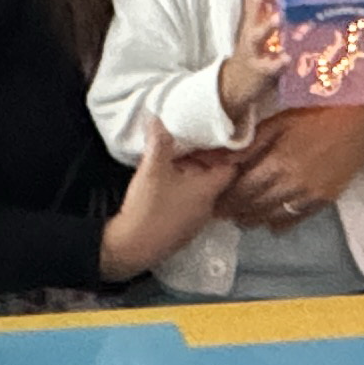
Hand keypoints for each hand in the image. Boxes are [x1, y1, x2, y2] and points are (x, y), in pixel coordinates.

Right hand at [99, 121, 243, 281]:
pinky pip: (189, 206)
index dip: (225, 151)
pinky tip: (165, 187)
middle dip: (202, 162)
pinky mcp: (182, 232)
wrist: (132, 248)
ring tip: (173, 163)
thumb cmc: (150, 205)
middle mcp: (208, 207)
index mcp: (209, 190)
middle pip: (214, 179)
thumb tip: (157, 116)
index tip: (214, 138)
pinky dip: (182, 194)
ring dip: (190, 179)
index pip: (231, 167)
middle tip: (188, 146)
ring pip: (200, 193)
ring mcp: (196, 223)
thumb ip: (158, 141)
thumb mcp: (153, 167)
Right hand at [219, 0, 285, 118]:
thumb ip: (262, 8)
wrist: (236, 85)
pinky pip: (268, 66)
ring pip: (257, 35)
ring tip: (279, 17)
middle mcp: (250, 32)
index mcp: (251, 21)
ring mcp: (253, 51)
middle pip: (254, 8)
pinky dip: (277, 62)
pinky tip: (286, 58)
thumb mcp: (255, 28)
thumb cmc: (253, 52)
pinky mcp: (259, 70)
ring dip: (268, 25)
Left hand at [222, 102, 363, 228]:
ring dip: (256, 219)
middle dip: (237, 212)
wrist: (358, 115)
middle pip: (256, 206)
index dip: (227, 200)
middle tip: (224, 214)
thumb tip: (214, 160)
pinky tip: (271, 222)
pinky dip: (280, 223)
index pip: (243, 190)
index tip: (215, 203)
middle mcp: (292, 184)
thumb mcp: (277, 123)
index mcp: (277, 163)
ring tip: (243, 219)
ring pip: (274, 217)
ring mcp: (310, 194)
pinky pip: (297, 219)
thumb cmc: (314, 111)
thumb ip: (247, 145)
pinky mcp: (326, 198)